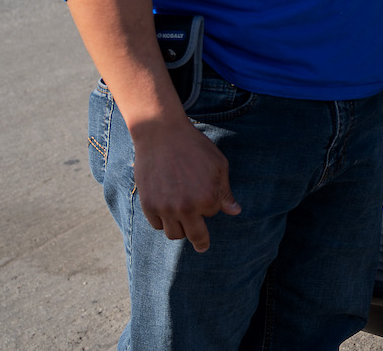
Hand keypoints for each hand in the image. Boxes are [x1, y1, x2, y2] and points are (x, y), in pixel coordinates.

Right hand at [129, 117, 241, 252]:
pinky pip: (157, 225)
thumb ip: (225, 192)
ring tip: (182, 224)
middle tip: (202, 246)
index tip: (207, 194)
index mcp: (207, 199)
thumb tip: (235, 212)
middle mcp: (186, 208)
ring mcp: (165, 208)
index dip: (210, 204)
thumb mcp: (218, 166)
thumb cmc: (194, 148)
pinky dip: (163, 221)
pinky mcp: (148, 205)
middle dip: (200, 241)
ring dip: (180, 229)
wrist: (162, 135)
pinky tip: (166, 211)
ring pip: (174, 234)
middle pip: (193, 235)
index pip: (212, 214)